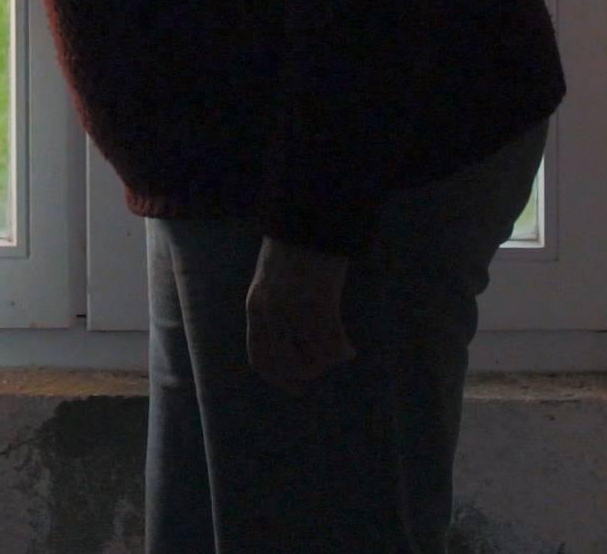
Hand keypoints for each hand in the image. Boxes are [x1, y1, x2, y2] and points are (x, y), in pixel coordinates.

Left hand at [245, 237, 354, 390]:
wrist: (309, 217)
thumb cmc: (295, 245)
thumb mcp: (273, 278)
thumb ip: (275, 306)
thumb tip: (291, 338)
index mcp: (256, 306)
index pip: (260, 358)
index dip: (277, 378)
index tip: (295, 388)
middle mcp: (270, 313)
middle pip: (284, 366)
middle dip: (304, 374)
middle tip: (320, 367)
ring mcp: (294, 311)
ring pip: (312, 360)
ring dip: (326, 360)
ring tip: (337, 349)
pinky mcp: (319, 305)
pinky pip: (332, 345)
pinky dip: (343, 351)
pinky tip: (350, 348)